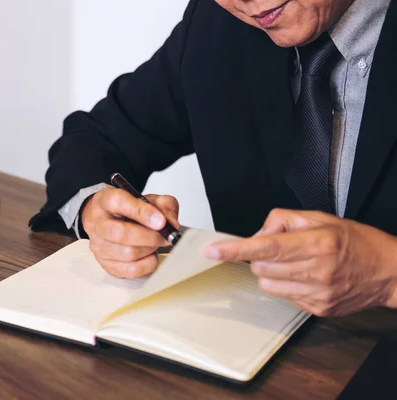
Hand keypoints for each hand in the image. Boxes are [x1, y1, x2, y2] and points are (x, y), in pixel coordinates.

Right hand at [81, 188, 179, 277]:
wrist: (112, 220)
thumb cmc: (130, 210)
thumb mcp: (149, 200)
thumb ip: (164, 206)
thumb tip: (172, 225)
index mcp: (105, 201)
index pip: (119, 203)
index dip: (142, 213)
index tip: (161, 221)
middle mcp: (97, 223)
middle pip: (121, 233)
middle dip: (149, 236)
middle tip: (164, 236)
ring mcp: (99, 246)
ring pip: (128, 253)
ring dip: (149, 249)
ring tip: (155, 243)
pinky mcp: (106, 264)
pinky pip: (131, 270)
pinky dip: (147, 264)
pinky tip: (149, 255)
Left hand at [204, 209, 396, 316]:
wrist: (388, 271)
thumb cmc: (355, 241)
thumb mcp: (320, 218)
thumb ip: (283, 219)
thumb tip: (258, 232)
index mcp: (316, 242)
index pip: (266, 247)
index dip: (236, 249)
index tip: (214, 251)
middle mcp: (317, 270)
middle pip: (261, 267)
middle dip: (260, 257)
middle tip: (280, 249)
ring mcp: (318, 293)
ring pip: (267, 284)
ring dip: (271, 273)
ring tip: (295, 263)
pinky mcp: (318, 309)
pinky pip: (284, 297)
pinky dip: (286, 285)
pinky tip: (306, 277)